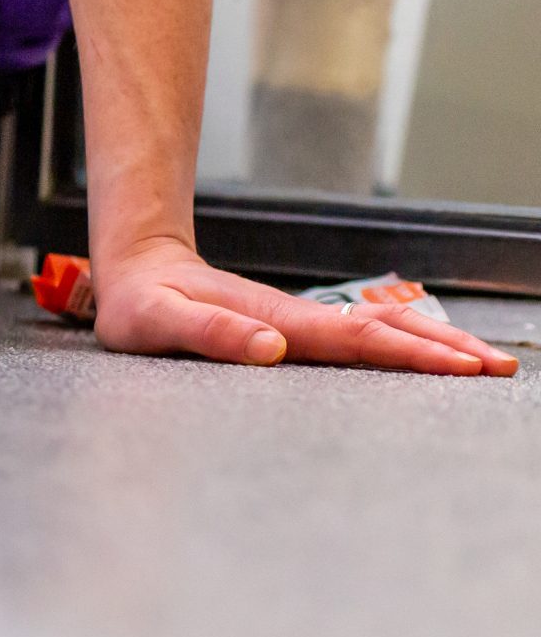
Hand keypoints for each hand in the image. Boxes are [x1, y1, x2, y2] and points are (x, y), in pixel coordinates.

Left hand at [89, 238, 518, 376]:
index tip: (460, 366)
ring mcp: (298, 324)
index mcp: (274, 323)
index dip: (409, 353)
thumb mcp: (158, 322)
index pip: (355, 340)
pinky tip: (427, 354)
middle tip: (500, 368)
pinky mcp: (293, 329)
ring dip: (432, 345)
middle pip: (382, 333)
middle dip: (444, 350)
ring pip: (377, 332)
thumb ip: (209, 334)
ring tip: (484, 362)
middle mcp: (295, 322)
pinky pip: (359, 338)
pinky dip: (402, 345)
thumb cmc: (140, 304)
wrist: (136, 269)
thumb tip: (270, 348)